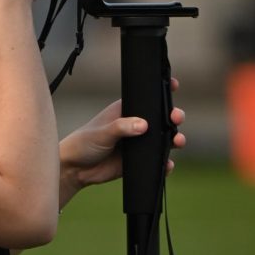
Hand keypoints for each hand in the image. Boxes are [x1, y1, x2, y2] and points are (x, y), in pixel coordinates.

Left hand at [58, 79, 186, 208]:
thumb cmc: (84, 143)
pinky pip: (157, 161)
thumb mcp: (102, 132)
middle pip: (162, 119)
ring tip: (178, 141)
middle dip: (174, 117)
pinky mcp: (139, 161)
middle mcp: (135, 125)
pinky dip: (165, 163)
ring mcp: (139, 143)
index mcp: (126, 111)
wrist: (76, 169)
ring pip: (163, 139)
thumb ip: (122, 127)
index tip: (174, 85)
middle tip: (176, 118)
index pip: (147, 98)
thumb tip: (144, 125)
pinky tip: (168, 165)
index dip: (162, 92)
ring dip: (174, 139)